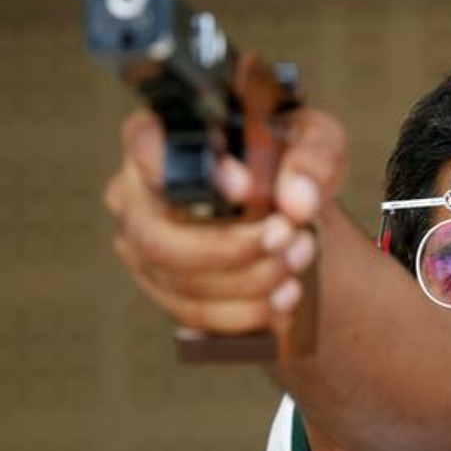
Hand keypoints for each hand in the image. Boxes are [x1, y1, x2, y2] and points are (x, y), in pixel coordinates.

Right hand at [103, 108, 347, 333]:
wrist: (285, 211)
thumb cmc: (286, 163)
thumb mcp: (315, 143)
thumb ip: (313, 157)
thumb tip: (298, 200)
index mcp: (161, 136)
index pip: (147, 148)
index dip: (193, 175)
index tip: (247, 189)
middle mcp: (135, 193)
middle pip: (156, 236)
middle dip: (230, 248)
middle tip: (287, 238)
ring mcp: (141, 246)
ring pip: (179, 281)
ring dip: (249, 281)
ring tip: (297, 262)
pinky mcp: (162, 288)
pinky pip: (194, 314)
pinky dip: (245, 313)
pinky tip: (283, 299)